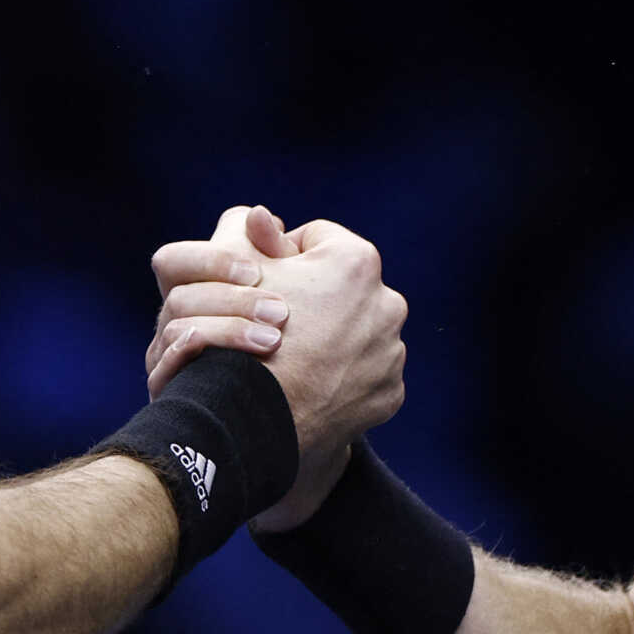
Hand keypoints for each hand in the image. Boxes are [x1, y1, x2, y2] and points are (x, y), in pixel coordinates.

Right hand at [146, 204, 296, 392]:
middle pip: (178, 292)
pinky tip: (241, 364)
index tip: (257, 271)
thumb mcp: (289, 294)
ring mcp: (164, 356)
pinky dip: (202, 360)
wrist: (275, 417)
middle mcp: (174, 321)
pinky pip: (163, 371)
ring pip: (176, 327)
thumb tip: (259, 215)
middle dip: (231, 298)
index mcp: (195, 291)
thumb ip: (277, 256)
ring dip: (228, 329)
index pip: (176, 259)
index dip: (213, 259)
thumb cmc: (287, 346)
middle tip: (280, 311)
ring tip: (275, 340)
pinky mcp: (167, 391)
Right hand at [146, 206, 406, 530]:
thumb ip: (256, 237)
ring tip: (294, 355)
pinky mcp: (390, 392)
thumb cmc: (246, 331)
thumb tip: (261, 216)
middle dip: (315, 299)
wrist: (259, 417)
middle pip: (341, 288)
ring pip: (356, 331)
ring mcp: (392, 351)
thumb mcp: (242, 272)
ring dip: (331, 337)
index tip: (263, 279)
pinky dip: (343, 376)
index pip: (316, 240)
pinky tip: (313, 384)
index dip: (283, 256)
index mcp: (356, 260)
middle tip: (278, 319)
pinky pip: (365, 374)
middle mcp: (387, 302)